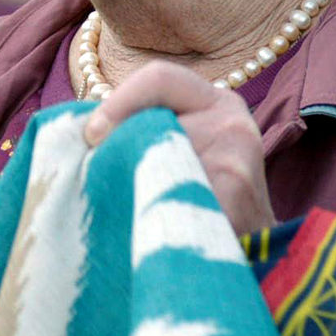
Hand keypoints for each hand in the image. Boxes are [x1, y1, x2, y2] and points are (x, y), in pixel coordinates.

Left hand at [83, 59, 274, 235]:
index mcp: (217, 101)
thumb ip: (146, 127)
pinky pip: (171, 200)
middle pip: (152, 120)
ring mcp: (237, 161)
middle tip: (101, 178)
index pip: (159, 77)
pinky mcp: (234, 201)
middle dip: (120, 150)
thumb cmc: (202, 199)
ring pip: (157, 161)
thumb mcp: (183, 147)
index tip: (91, 137)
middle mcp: (233, 122)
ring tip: (129, 211)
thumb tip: (78, 129)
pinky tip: (148, 233)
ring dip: (131, 186)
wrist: (257, 257)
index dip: (116, 102)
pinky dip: (149, 216)